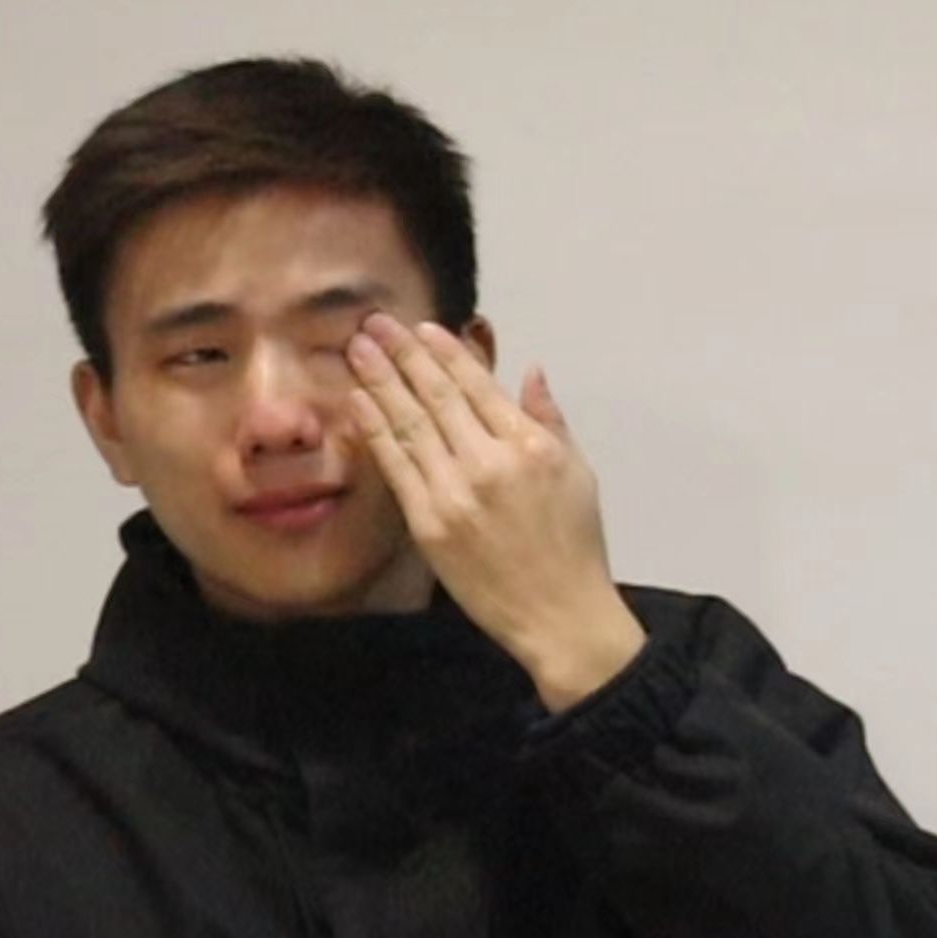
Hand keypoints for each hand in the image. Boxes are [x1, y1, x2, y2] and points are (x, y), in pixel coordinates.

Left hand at [341, 314, 647, 710]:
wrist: (559, 614)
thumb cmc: (575, 547)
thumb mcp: (579, 474)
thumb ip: (550, 419)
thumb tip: (528, 372)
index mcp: (531, 446)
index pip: (478, 386)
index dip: (446, 353)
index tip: (422, 328)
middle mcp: (490, 462)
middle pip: (437, 396)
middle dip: (403, 355)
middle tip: (375, 323)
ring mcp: (455, 493)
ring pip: (410, 424)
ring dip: (380, 382)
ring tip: (357, 350)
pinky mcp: (429, 523)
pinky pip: (396, 466)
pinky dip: (375, 431)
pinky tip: (359, 403)